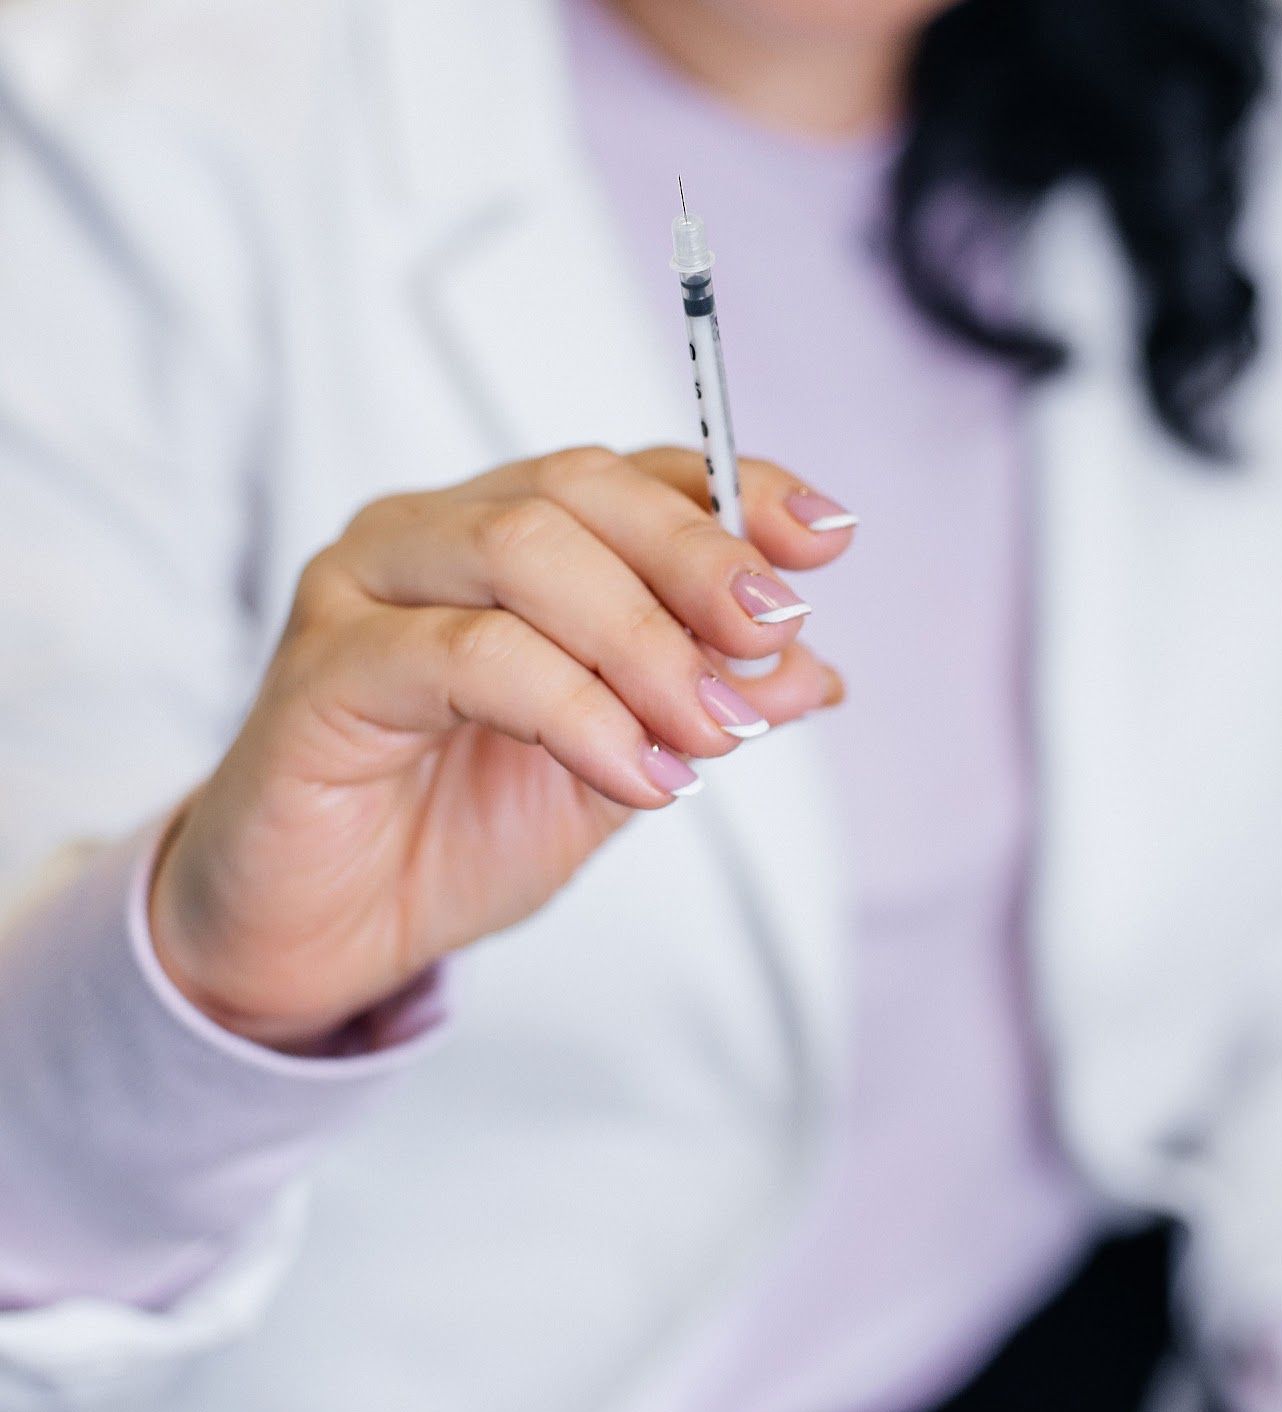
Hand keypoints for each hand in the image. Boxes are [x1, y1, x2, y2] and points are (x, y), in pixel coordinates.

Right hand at [149, 446, 851, 1047]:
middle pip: (579, 491)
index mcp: (507, 539)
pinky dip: (574, 708)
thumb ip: (699, 706)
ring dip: (643, 642)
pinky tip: (634, 774)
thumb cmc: (458, 831)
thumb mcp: (619, 766)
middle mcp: (432, 536)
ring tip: (707, 734)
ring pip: (523, 552)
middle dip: (696, 562)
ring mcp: (366, 589)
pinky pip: (466, 656)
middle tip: (770, 639)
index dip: (736, 496)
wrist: (328, 932)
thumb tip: (813, 669)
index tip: (826, 540)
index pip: (634, 477)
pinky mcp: (324, 668)